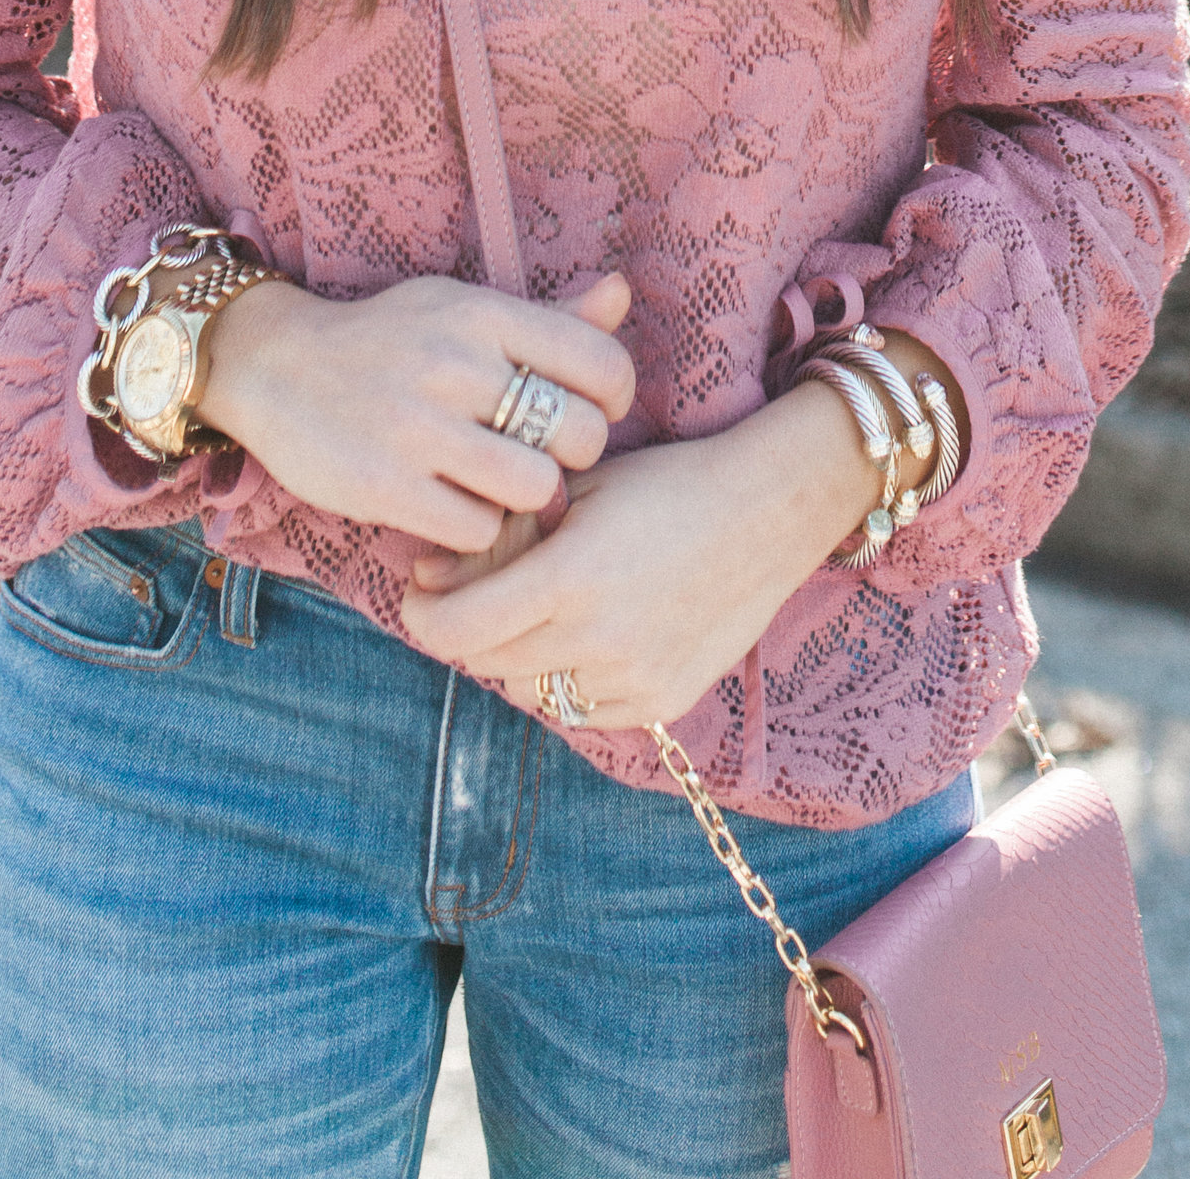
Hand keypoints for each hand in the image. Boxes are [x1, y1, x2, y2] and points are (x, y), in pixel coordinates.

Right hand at [196, 268, 633, 553]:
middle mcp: (456, 364)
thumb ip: (547, 317)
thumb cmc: (390, 339)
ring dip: (526, 498)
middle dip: (571, 455)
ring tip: (500, 486)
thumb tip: (621, 293)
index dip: (611, 399)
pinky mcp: (385, 486)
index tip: (585, 411)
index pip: (599, 363)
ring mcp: (418, 428)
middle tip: (542, 455)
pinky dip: (476, 528)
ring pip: (533, 488)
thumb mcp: (464, 308)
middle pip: (576, 434)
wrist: (275, 365)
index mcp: (484, 314)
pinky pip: (476, 530)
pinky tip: (454, 506)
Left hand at [399, 376, 880, 729]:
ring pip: (531, 690)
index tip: (421, 590)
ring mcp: (634, 678)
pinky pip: (582, 707)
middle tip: (474, 590)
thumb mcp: (576, 490)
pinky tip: (588, 631)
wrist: (769, 509)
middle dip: (468, 627)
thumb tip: (430, 575)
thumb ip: (502, 535)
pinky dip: (568, 677)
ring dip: (518, 655)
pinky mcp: (663, 699)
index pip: (457, 629)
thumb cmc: (666, 483)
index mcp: (570, 578)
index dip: (424, 614)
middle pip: (487, 662)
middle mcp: (598, 640)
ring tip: (542, 607)